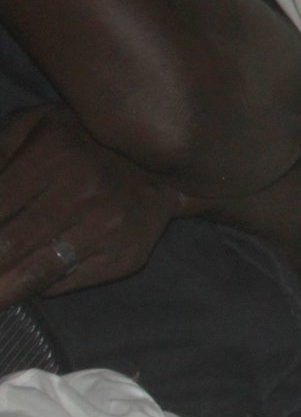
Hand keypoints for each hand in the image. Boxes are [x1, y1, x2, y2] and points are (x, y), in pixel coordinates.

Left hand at [0, 107, 181, 306]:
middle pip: (6, 244)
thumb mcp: (35, 126)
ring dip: (2, 290)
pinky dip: (36, 287)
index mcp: (53, 154)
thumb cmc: (84, 143)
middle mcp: (82, 193)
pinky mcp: (125, 257)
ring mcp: (106, 229)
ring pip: (35, 272)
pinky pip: (65, 283)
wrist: (167, 167)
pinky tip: (23, 283)